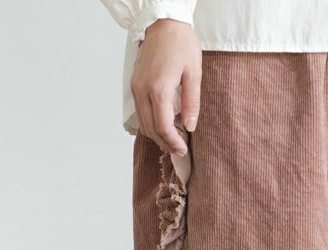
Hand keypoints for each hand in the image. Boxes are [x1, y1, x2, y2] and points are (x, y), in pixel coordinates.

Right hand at [130, 19, 201, 154]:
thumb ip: (192, 102)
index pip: (162, 127)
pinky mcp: (134, 84)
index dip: (173, 142)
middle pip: (150, 129)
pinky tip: (162, 125)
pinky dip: (150, 123)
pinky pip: (140, 112)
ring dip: (156, 135)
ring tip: (172, 140)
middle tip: (179, 149)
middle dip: (165, 143)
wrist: (162, 22)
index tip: (183, 149)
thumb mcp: (193, 73)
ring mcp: (136, 87)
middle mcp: (143, 90)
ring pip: (143, 123)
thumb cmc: (180, 43)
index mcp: (159, 88)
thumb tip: (190, 126)